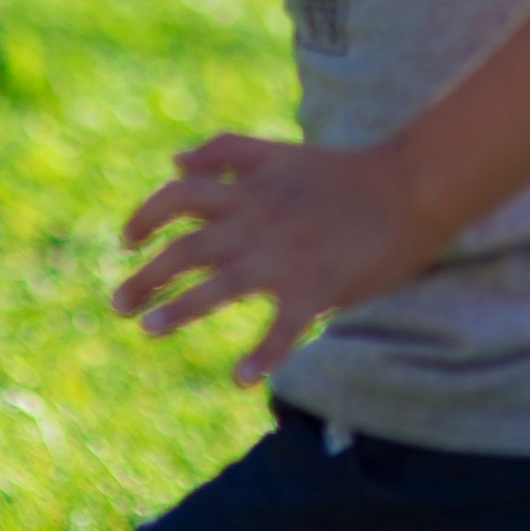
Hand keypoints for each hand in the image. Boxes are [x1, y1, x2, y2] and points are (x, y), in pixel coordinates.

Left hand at [112, 131, 436, 382]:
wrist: (410, 186)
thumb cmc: (346, 173)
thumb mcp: (280, 151)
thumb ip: (227, 151)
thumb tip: (174, 160)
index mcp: (249, 190)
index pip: (179, 195)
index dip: (145, 216)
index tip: (125, 241)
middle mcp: (257, 222)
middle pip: (185, 247)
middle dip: (146, 276)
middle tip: (119, 304)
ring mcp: (283, 258)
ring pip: (217, 286)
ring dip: (179, 309)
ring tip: (150, 329)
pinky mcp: (315, 289)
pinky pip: (280, 330)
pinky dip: (262, 355)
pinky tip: (243, 378)